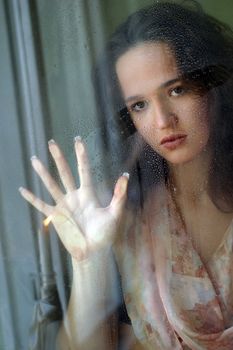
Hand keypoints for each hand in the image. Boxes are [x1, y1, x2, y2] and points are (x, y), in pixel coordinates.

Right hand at [19, 138, 128, 260]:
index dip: (81, 156)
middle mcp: (74, 196)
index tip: (78, 141)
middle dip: (58, 157)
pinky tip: (22, 190)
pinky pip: (41, 205)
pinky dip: (32, 198)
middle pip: (64, 172)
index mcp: (88, 194)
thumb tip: (125, 176)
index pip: (84, 170)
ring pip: (51, 184)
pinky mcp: (55, 216)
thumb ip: (119, 195)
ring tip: (35, 159)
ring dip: (43, 173)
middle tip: (52, 142)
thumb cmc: (105, 234)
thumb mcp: (114, 214)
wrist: (93, 252)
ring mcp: (63, 205)